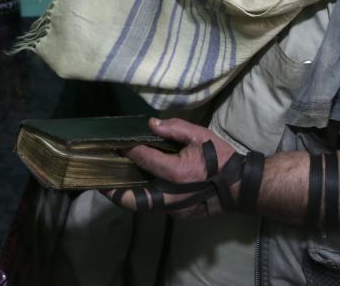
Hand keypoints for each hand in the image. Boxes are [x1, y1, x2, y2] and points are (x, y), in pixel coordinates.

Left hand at [102, 117, 240, 218]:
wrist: (240, 186)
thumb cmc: (220, 158)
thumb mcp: (200, 136)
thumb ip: (175, 128)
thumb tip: (151, 124)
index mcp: (177, 172)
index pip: (144, 159)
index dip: (129, 150)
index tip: (117, 143)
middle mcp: (171, 195)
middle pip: (134, 198)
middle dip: (114, 191)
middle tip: (99, 182)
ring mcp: (174, 209)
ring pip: (143, 205)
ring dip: (128, 195)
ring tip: (113, 184)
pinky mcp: (178, 215)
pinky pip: (155, 206)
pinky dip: (145, 196)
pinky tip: (140, 185)